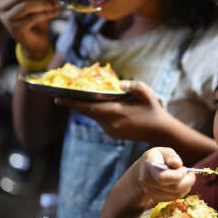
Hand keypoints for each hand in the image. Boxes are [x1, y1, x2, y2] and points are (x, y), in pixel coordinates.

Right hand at [0, 0, 60, 58]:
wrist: (37, 41)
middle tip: (55, 0)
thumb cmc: (35, 19)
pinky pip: (32, 18)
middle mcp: (2, 7)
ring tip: (56, 6)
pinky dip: (47, 14)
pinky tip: (56, 12)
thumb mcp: (35, 1)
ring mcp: (6, 19)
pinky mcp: (15, 30)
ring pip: (25, 6)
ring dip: (44, 5)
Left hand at [55, 80, 170, 141]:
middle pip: (87, 112)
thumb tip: (120, 83)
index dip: (73, 102)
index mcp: (117, 112)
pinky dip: (94, 112)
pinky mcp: (112, 133)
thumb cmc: (154, 110)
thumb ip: (134, 86)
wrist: (159, 131)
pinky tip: (92, 104)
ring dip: (84, 107)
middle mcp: (110, 123)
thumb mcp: (147, 94)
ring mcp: (110, 130)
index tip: (57, 98)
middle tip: (58, 96)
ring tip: (73, 97)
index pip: (90, 107)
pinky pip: (99, 120)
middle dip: (73, 104)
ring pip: (93, 116)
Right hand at [136, 147, 194, 202]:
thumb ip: (171, 156)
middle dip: (187, 182)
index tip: (184, 168)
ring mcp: (150, 191)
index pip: (163, 177)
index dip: (178, 175)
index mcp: (149, 165)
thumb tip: (178, 164)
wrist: (143, 169)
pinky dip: (181, 192)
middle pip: (172, 188)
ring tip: (187, 178)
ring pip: (175, 195)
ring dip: (186, 187)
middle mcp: (147, 180)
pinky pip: (173, 198)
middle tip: (191, 174)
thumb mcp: (163, 151)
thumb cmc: (157, 158)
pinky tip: (181, 184)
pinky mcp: (155, 198)